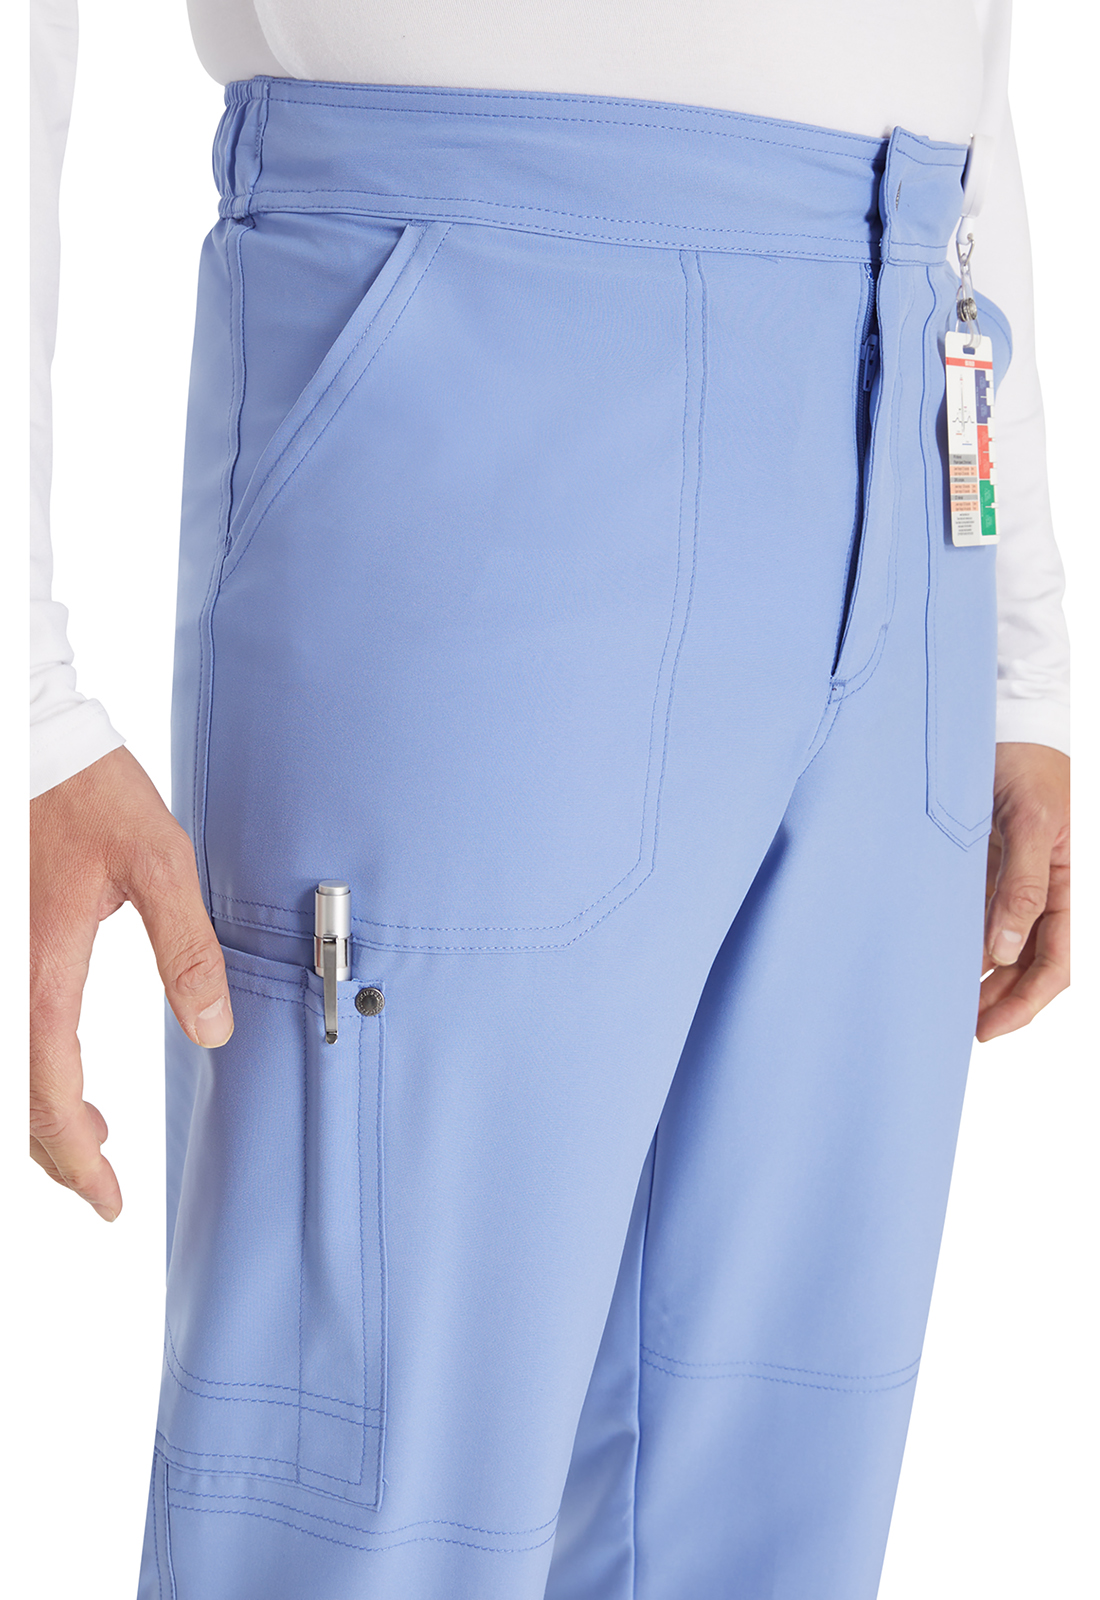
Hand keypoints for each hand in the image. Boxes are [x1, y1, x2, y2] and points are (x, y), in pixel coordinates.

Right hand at [29, 746, 233, 1219]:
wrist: (32, 742)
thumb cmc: (92, 796)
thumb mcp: (160, 862)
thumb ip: (188, 947)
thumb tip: (213, 1029)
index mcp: (40, 975)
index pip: (49, 1100)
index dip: (78, 1162)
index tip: (110, 1201)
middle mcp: (5, 983)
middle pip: (14, 1103)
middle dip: (57, 1153)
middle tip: (104, 1183)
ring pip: (4, 1073)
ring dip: (38, 1113)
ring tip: (91, 1134)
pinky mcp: (0, 950)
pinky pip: (5, 1035)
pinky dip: (25, 1070)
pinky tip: (58, 1070)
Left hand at [977, 741, 1069, 1042]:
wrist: (1012, 722)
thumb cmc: (1028, 764)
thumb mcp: (1029, 822)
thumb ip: (1020, 886)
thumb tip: (1002, 951)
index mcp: (1073, 884)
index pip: (1056, 963)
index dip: (1025, 1002)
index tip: (988, 1027)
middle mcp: (1053, 889)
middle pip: (1033, 962)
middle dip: (1003, 999)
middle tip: (963, 1027)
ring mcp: (1025, 879)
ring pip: (1010, 946)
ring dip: (987, 977)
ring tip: (952, 1002)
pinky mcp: (999, 866)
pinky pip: (990, 916)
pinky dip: (973, 942)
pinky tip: (949, 959)